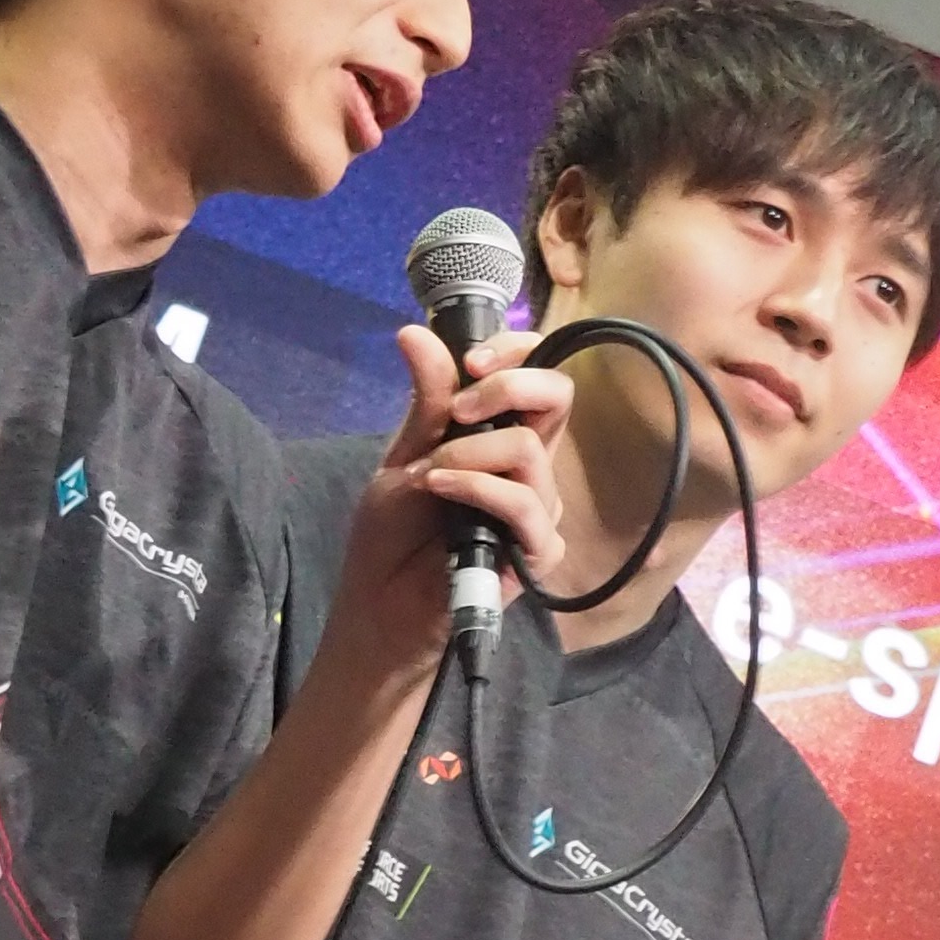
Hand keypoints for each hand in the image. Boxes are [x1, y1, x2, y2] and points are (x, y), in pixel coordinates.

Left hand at [326, 320, 574, 676]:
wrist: (380, 608)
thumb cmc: (390, 538)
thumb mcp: (404, 457)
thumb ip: (425, 400)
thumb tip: (415, 332)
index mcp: (499, 435)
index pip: (536, 372)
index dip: (515, 351)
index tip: (471, 360)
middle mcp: (528, 465)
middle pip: (558, 396)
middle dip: (509, 386)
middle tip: (460, 410)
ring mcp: (536, 507)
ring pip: (532, 451)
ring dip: (472, 454)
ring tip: (431, 477)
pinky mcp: (537, 551)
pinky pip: (526, 505)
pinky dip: (480, 489)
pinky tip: (441, 492)